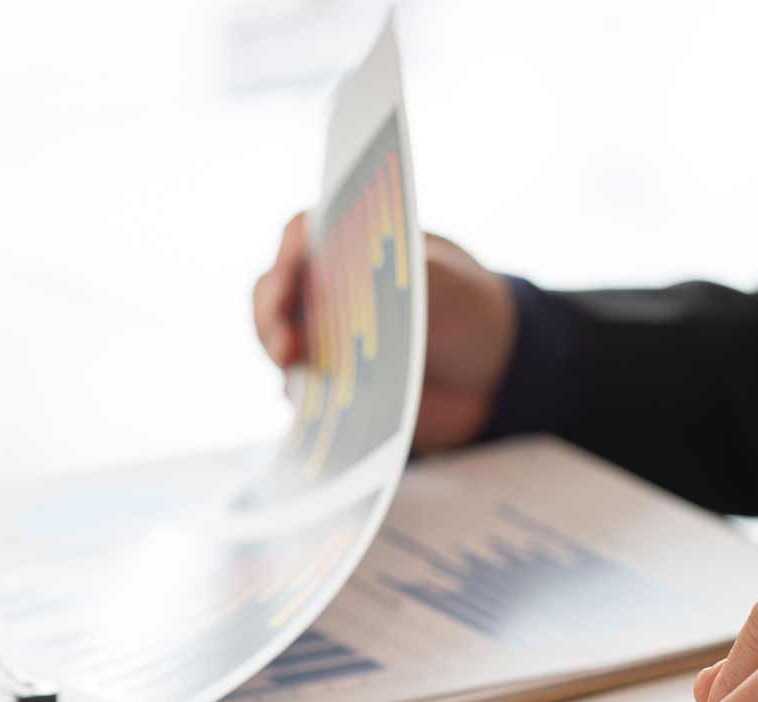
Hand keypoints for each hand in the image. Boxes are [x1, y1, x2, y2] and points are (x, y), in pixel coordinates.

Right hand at [252, 212, 516, 451]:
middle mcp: (322, 288)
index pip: (299, 238)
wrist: (486, 369)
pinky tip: (314, 407)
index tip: (289, 281)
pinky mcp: (330, 385)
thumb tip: (358, 282)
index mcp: (348, 244)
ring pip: (277, 343)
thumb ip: (405, 272)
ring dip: (278, 356)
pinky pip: (303, 393)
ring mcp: (321, 339)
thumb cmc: (462, 304)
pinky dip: (303, 398)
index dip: (286, 257)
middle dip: (271, 316)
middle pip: (273, 295)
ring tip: (292, 368)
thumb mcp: (444, 279)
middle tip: (284, 343)